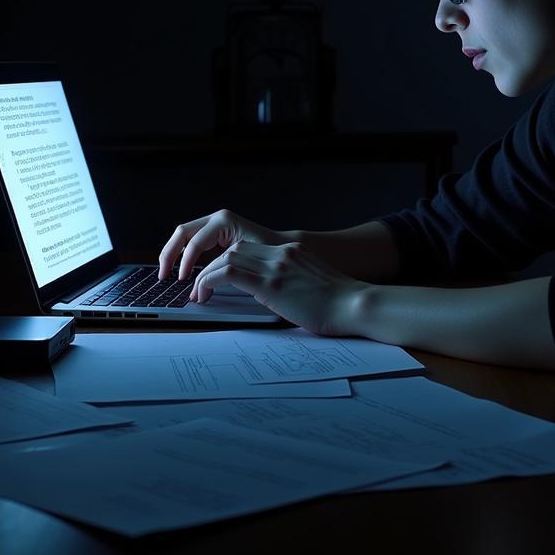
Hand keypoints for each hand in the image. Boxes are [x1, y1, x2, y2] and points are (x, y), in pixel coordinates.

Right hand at [158, 209, 286, 280]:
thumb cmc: (272, 253)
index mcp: (224, 222)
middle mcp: (217, 219)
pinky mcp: (216, 233)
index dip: (185, 262)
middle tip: (164, 275)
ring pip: (184, 235)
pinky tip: (181, 269)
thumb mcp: (248, 259)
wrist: (285, 247)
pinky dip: (183, 254)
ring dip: (173, 253)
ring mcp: (215, 224)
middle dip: (170, 254)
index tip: (183, 280)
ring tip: (167, 273)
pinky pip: (192, 240)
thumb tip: (203, 290)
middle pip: (182, 233)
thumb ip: (224, 271)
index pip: (194, 242)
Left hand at [191, 240, 366, 335]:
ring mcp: (277, 266)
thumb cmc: (340, 304)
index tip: (216, 279)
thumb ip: (291, 281)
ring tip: (198, 294)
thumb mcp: (312, 284)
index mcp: (292, 251)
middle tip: (200, 287)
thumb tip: (274, 296)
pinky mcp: (272, 283)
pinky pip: (229, 273)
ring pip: (227, 259)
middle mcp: (282, 253)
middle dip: (211, 268)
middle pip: (234, 250)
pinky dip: (210, 281)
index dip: (227, 263)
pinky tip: (205, 294)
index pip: (249, 249)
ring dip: (206, 276)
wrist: (355, 305)